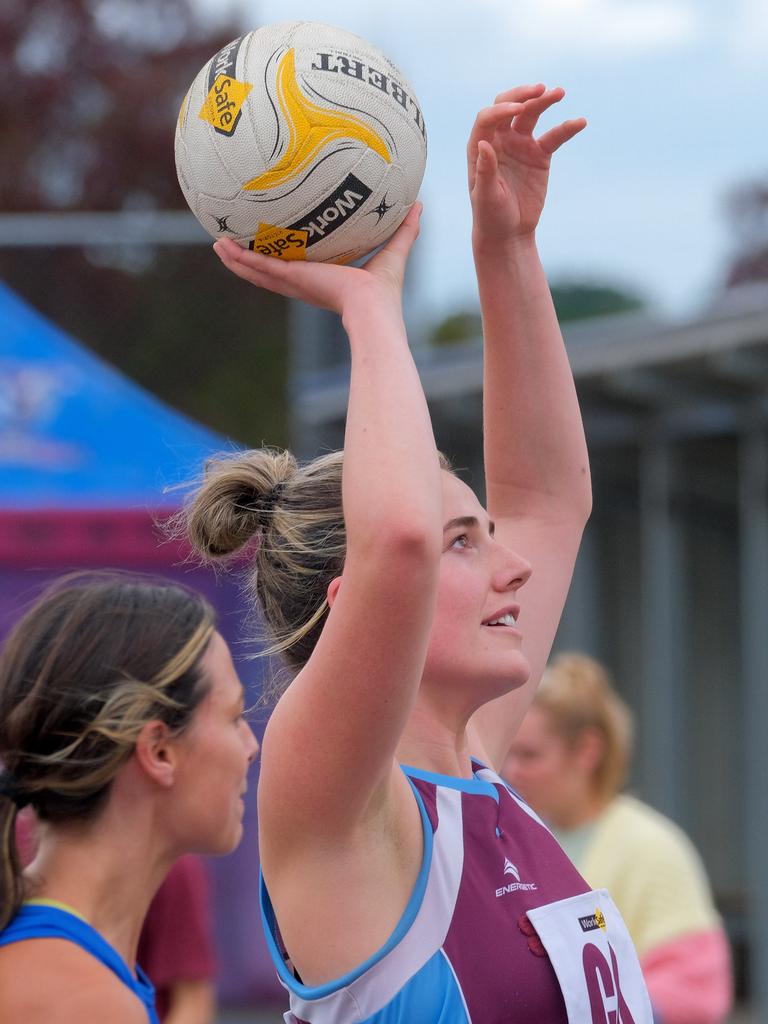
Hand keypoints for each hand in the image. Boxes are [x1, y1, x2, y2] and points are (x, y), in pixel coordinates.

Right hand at [212, 203, 421, 316]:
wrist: (373, 310)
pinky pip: (259, 268)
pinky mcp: (291, 279)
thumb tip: (419, 205)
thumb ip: (405, 229)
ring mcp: (295, 284)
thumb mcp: (394, 251)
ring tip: (216, 244)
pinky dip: (240, 258)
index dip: (285, 260)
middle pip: (270, 272)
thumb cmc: (385, 292)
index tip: (275, 248)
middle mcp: (305, 285)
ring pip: (257, 271)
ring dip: (236, 259)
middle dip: (251, 259)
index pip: (300, 270)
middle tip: (232, 244)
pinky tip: (221, 246)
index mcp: (323, 281)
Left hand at [467, 85, 585, 250]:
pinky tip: (580, 122)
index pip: (488, 118)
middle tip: (539, 89)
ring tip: (559, 92)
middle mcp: (499, 140)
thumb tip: (484, 144)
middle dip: (522, 95)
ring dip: (544, 101)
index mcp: (480, 147)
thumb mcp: (486, 196)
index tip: (518, 110)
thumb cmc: (491, 216)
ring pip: (531, 115)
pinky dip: (566, 128)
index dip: (502, 110)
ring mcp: (519, 145)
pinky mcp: (539, 154)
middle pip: (508, 107)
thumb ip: (485, 170)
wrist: (509, 233)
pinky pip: (554, 136)